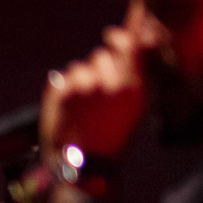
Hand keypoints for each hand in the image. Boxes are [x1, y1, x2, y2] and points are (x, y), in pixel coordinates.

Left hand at [40, 25, 147, 166]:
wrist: (84, 166)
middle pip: (102, 54)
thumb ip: (139, 73)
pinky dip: (64, 89)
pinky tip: (70, 108)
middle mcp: (110, 83)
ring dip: (81, 79)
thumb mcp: (137, 109)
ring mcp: (84, 87)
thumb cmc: (113, 138)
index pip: (129, 44)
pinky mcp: (61, 94)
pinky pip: (62, 77)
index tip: (113, 35)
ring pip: (80, 66)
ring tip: (83, 107)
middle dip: (100, 67)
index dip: (121, 37)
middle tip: (97, 92)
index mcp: (134, 87)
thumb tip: (141, 37)